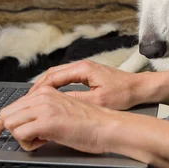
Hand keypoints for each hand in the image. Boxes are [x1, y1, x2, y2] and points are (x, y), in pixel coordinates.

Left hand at [0, 86, 120, 152]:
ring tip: (42, 139)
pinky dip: (28, 144)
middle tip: (31, 140)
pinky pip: (21, 134)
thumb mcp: (62, 111)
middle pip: (7, 114)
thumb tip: (26, 125)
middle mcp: (42, 96)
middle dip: (12, 131)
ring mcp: (44, 107)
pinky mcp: (47, 121)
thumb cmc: (91, 123)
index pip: (13, 106)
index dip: (0, 124)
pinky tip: (44, 142)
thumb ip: (44, 113)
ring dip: (22, 137)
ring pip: (11, 123)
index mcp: (46, 93)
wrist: (108, 127)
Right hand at [29, 60, 143, 109]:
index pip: (53, 76)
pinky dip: (57, 86)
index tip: (30, 98)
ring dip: (47, 86)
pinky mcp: (89, 74)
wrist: (140, 88)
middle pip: (53, 73)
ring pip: (59, 75)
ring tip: (36, 99)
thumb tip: (56, 102)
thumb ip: (76, 99)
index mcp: (83, 69)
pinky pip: (67, 78)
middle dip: (39, 86)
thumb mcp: (98, 100)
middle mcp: (83, 65)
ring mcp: (86, 68)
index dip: (39, 88)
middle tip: (28, 99)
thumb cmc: (124, 93)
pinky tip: (53, 96)